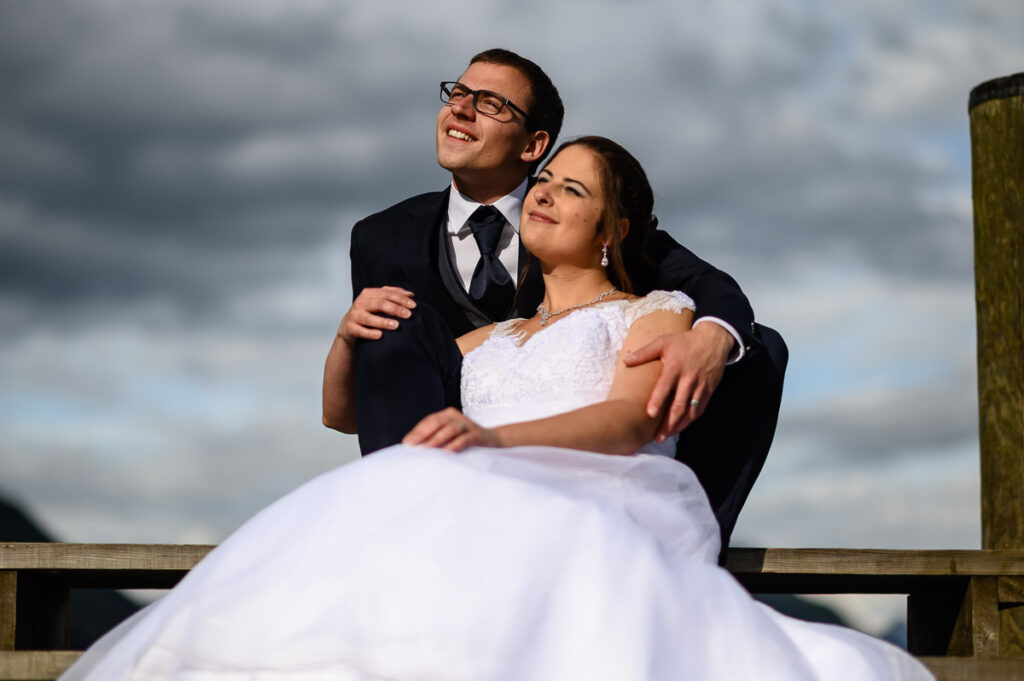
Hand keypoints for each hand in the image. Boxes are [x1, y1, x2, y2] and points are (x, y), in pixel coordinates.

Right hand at [338, 286, 415, 342]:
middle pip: (379, 304)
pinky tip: (380, 335)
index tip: (414, 305)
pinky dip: (370, 333)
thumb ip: (393, 296)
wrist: (348, 327)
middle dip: (395, 309)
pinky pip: (360, 331)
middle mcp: (360, 303)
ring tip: (396, 325)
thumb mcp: (378, 302)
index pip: (387, 293)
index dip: (401, 298)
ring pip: (369, 318)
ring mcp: (354, 316)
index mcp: (368, 294)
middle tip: (408, 315)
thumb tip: (411, 295)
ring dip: (383, 322)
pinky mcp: (350, 328)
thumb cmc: (368, 313)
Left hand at [402, 407, 500, 451]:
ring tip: (426, 450)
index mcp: (448, 415)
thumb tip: (415, 447)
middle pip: (437, 422)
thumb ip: (435, 437)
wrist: (494, 441)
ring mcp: (468, 425)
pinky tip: (447, 452)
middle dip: (423, 434)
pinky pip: (465, 439)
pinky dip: (455, 445)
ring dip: (437, 439)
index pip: (429, 421)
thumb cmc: (466, 440)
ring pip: (450, 429)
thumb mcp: (450, 436)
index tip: (406, 443)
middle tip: (412, 446)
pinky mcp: (478, 435)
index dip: (417, 431)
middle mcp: (457, 417)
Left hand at [623, 323, 733, 440]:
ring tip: (667, 436)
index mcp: (675, 367)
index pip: (665, 386)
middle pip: (679, 405)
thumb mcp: (663, 342)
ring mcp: (700, 386)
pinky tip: (680, 427)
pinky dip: (690, 419)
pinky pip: (700, 409)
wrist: (713, 340)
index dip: (658, 400)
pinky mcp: (709, 390)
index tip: (650, 414)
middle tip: (658, 437)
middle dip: (668, 423)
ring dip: (679, 425)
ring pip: (690, 411)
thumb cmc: (684, 341)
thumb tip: (626, 360)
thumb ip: (644, 352)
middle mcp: (688, 378)